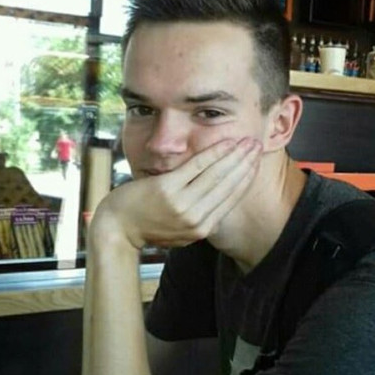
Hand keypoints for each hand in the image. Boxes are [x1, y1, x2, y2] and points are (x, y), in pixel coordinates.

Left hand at [90, 138, 262, 247]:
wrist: (117, 229)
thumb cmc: (147, 226)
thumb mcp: (179, 231)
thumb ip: (199, 217)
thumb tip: (218, 202)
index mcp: (201, 229)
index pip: (231, 199)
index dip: (246, 179)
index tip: (256, 163)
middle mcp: (196, 219)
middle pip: (229, 186)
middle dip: (246, 164)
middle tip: (258, 146)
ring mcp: (182, 205)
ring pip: (217, 175)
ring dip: (236, 156)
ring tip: (249, 142)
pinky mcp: (168, 190)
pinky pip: (197, 167)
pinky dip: (215, 153)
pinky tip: (227, 143)